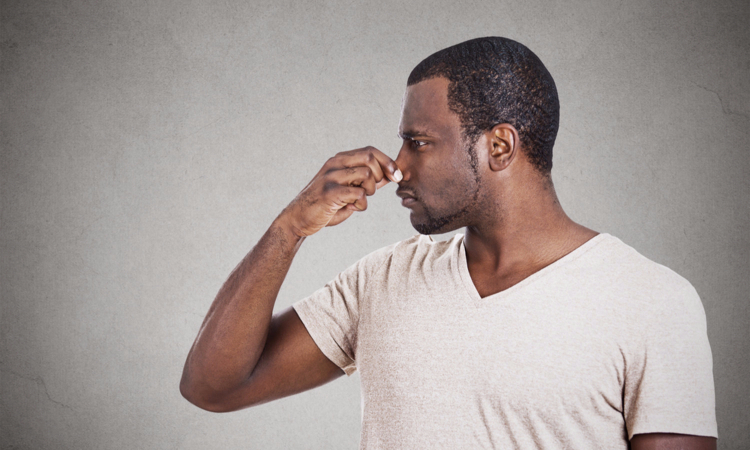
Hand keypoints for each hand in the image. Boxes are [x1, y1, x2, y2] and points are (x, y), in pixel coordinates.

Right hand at [277, 146, 401, 236]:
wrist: (298, 218)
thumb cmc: (326, 205)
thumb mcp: (347, 189)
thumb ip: (366, 181)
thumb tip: (390, 176)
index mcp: (339, 160)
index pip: (370, 151)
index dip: (388, 162)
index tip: (397, 176)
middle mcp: (334, 164)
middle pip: (369, 157)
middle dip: (381, 174)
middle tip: (374, 191)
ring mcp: (331, 177)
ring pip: (366, 174)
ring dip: (370, 190)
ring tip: (361, 200)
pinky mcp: (329, 193)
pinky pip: (358, 193)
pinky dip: (362, 204)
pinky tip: (353, 208)